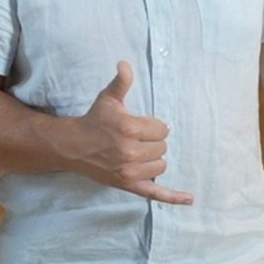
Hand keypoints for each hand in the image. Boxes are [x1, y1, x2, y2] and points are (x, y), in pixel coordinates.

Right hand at [70, 62, 192, 204]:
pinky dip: (173, 197)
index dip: (153, 126)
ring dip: (153, 159)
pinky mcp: (128, 185)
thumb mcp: (108, 98)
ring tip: (137, 153)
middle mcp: (131, 151)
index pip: (161, 129)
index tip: (139, 126)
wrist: (74, 146)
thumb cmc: (94, 120)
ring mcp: (130, 171)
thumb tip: (125, 64)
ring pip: (161, 166)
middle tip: (135, 139)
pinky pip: (156, 193)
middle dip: (153, 142)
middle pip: (163, 148)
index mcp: (129, 128)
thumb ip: (121, 82)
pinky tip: (190, 199)